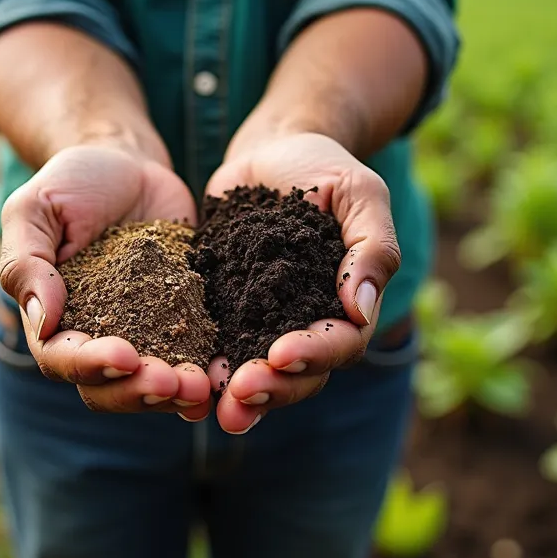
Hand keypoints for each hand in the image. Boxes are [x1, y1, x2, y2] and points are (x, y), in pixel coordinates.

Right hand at [0, 144, 211, 417]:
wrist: (127, 166)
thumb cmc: (69, 185)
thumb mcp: (34, 210)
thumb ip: (27, 263)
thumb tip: (42, 320)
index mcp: (53, 321)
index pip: (63, 359)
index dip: (91, 365)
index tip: (124, 356)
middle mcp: (97, 338)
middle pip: (109, 388)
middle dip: (139, 391)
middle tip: (172, 382)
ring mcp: (144, 335)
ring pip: (153, 385)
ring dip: (176, 393)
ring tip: (201, 387)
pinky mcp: (185, 320)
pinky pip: (195, 356)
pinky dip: (208, 372)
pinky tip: (223, 375)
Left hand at [202, 133, 401, 432]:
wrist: (268, 151)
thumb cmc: (322, 166)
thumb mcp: (359, 192)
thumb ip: (372, 246)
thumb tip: (361, 309)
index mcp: (348, 302)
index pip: (342, 343)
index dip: (315, 354)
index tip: (282, 354)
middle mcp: (307, 321)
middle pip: (299, 372)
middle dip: (272, 388)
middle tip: (240, 392)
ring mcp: (264, 321)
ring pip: (258, 371)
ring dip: (238, 393)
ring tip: (213, 405)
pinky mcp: (225, 311)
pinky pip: (217, 347)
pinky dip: (204, 366)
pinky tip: (184, 379)